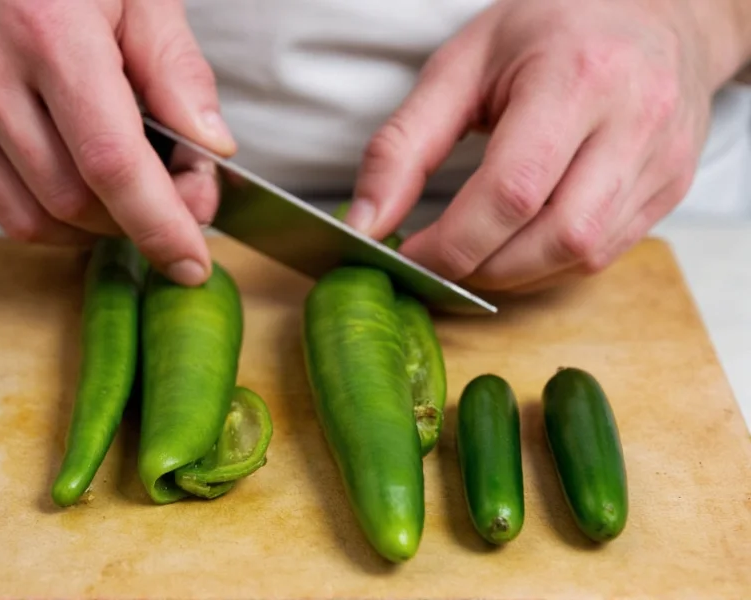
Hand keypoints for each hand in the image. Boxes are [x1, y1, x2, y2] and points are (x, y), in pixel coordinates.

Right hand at [0, 0, 235, 285]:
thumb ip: (177, 72)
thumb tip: (211, 148)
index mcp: (49, 33)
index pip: (112, 164)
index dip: (159, 226)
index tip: (190, 262)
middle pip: (74, 203)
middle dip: (134, 220)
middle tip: (170, 195)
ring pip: (31, 219)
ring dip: (90, 225)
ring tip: (118, 187)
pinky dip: (43, 207)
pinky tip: (66, 170)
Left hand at [348, 0, 750, 292]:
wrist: (654, 11)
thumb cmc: (549, 29)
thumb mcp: (461, 66)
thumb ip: (403, 146)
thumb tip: (365, 223)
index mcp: (576, 77)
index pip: (512, 191)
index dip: (453, 243)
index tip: (410, 256)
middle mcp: (634, 120)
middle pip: (555, 237)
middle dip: (483, 267)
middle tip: (440, 260)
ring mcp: (662, 159)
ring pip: (583, 256)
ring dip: (516, 272)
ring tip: (478, 249)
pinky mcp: (673, 186)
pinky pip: (605, 254)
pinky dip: (550, 262)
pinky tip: (522, 239)